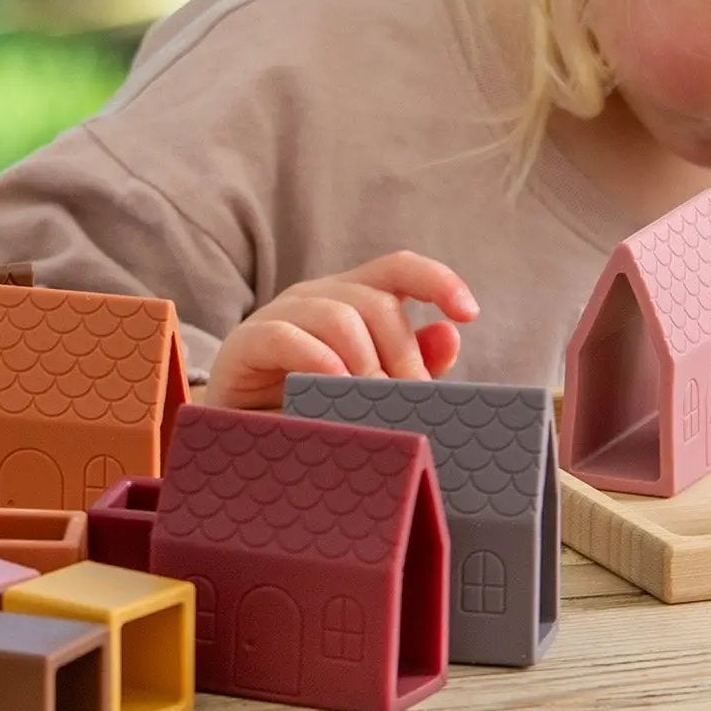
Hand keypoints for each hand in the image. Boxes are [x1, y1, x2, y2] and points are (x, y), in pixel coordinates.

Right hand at [204, 250, 480, 411]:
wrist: (241, 440)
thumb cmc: (310, 409)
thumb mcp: (367, 390)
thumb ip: (412, 365)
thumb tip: (450, 336)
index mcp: (354, 299)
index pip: (400, 270)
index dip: (438, 281)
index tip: (469, 313)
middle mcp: (319, 296)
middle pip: (377, 302)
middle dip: (403, 355)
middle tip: (408, 402)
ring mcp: (280, 315)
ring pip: (338, 316)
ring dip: (365, 364)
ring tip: (371, 405)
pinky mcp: (246, 343)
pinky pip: (285, 337)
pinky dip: (316, 360)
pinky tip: (333, 386)